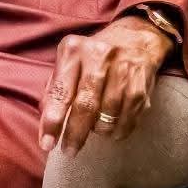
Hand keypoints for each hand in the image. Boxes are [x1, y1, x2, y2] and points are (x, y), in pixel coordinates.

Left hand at [38, 15, 173, 153]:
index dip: (52, 121)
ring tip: (94, 132)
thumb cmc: (93, 56)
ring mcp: (122, 70)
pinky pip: (129, 117)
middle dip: (75, 134)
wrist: (135, 37)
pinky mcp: (141, 83)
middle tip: (69, 151)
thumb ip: (54, 89)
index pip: (60, 92)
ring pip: (108, 114)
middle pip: (85, 105)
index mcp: (73, 51)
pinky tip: (112, 131)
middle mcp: (98, 57)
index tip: (47, 144)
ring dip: (99, 131)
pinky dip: (118, 130)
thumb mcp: (68, 61)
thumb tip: (45, 122)